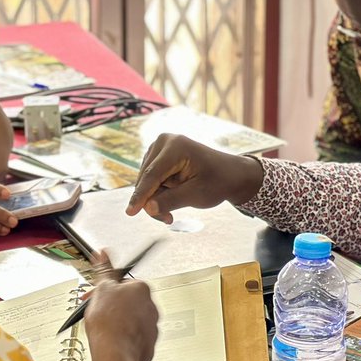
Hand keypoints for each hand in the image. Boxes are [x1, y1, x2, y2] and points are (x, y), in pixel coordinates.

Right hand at [83, 273, 158, 360]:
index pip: (124, 284)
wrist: (114, 355)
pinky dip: (125, 338)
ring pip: (133, 320)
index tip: (98, 297)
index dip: (107, 291)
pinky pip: (136, 337)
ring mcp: (152, 325)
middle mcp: (151, 305)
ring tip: (105, 329)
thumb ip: (104, 270)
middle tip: (99, 313)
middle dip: (114, 307)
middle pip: (129, 302)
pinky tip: (114, 340)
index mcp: (141, 288)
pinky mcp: (149, 344)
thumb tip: (103, 253)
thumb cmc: (109, 324)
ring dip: (120, 322)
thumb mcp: (101, 290)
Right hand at [125, 133, 264, 222]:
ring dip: (156, 199)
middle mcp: (164, 142)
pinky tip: (170, 200)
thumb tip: (148, 208)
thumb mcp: (196, 195)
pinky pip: (150, 180)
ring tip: (171, 211)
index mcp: (175, 147)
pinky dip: (158, 193)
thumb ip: (171, 201)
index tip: (130, 213)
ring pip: (146, 182)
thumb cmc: (218, 181)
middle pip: (146, 179)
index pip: (151, 175)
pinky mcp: (159, 156)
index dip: (140, 196)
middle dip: (153, 202)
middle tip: (168, 219)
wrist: (230, 174)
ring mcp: (160, 147)